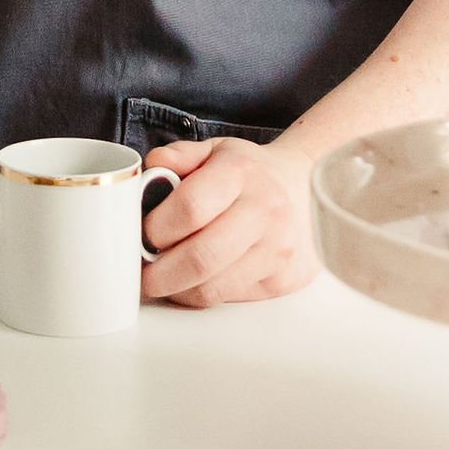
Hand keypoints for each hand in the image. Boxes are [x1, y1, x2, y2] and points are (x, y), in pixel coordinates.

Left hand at [139, 137, 317, 307]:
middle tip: (142, 274)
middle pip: (200, 258)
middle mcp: (264, 211)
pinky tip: (195, 281)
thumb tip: (151, 169)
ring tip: (165, 278)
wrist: (307, 189)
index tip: (142, 235)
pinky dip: (204, 294)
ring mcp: (277, 250)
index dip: (156, 228)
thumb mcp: (217, 150)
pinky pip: (230, 298)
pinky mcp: (283, 281)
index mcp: (241, 172)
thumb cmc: (252, 172)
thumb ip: (179, 155)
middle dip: (159, 273)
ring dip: (178, 289)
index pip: (190, 208)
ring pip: (213, 288)